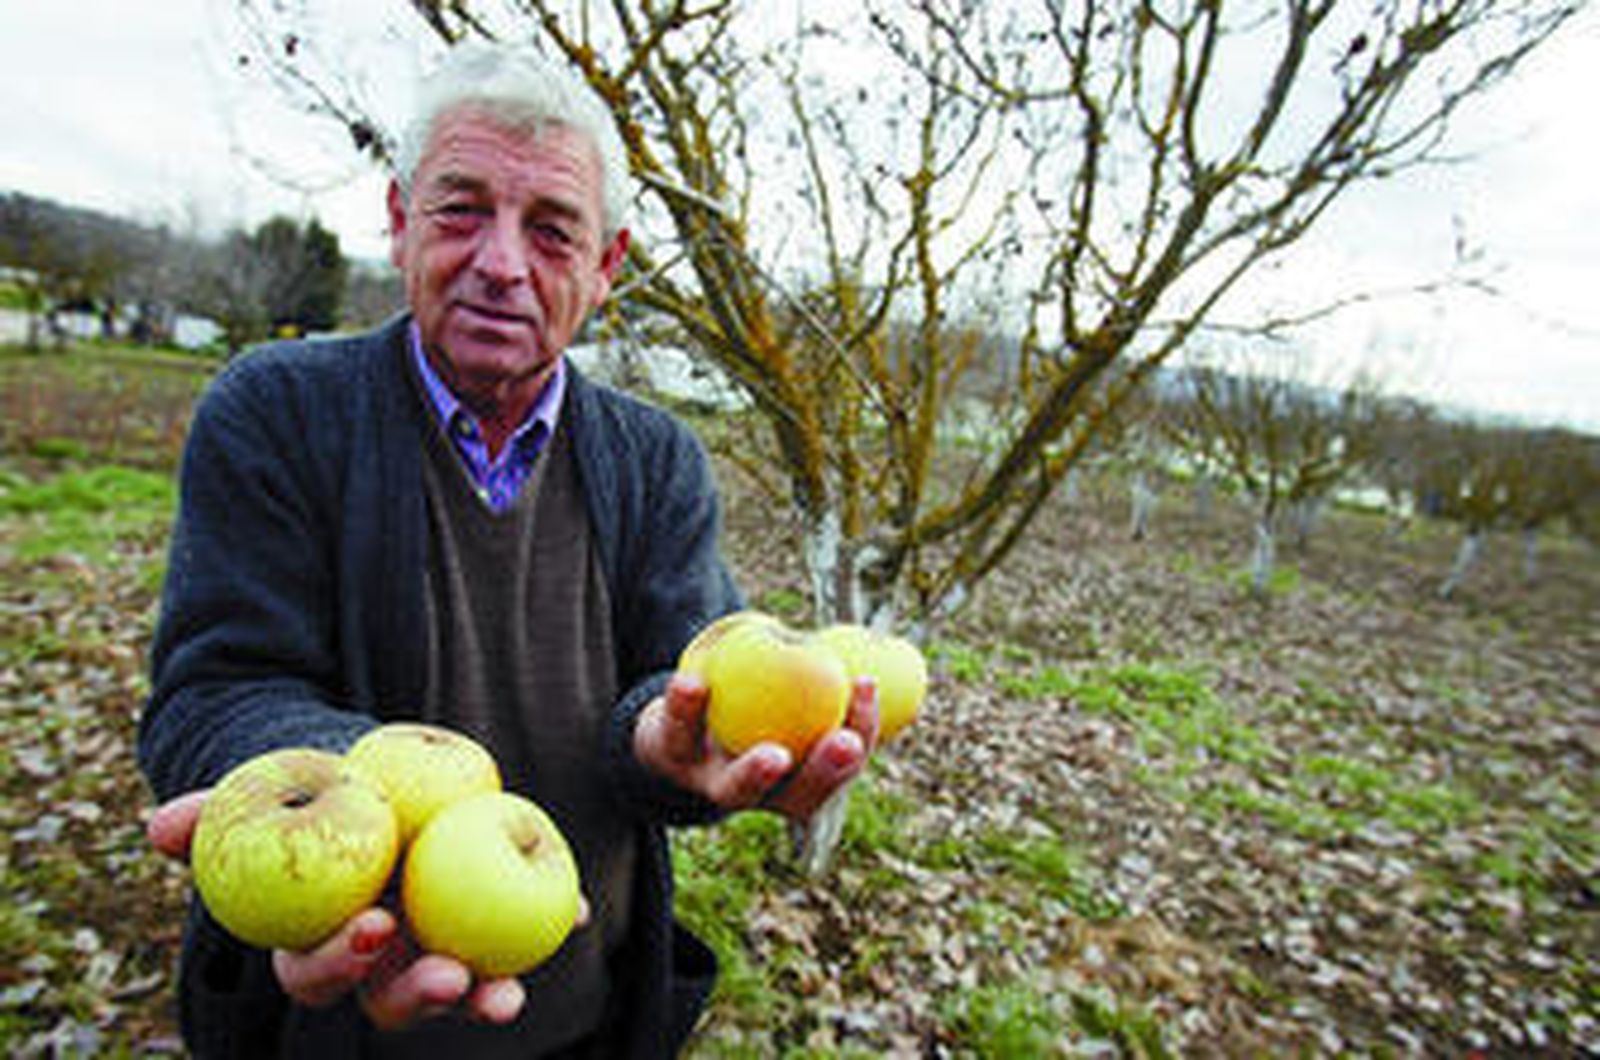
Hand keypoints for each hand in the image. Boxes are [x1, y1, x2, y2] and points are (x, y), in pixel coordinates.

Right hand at [145, 790, 530, 1029]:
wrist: (378, 775)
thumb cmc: (313, 789)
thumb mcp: (270, 789)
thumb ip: (219, 810)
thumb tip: (157, 826)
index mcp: (320, 942)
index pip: (316, 971)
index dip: (339, 961)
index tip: (373, 928)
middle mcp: (378, 963)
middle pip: (391, 1001)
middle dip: (417, 998)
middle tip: (448, 976)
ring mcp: (436, 953)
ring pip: (458, 990)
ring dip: (483, 996)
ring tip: (505, 994)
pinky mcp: (490, 929)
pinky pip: (520, 937)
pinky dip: (549, 926)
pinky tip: (579, 917)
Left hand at [634, 673, 878, 819]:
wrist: (671, 727)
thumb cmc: (746, 701)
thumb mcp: (785, 686)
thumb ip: (818, 667)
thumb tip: (870, 632)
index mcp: (799, 776)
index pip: (842, 762)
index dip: (864, 730)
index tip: (866, 683)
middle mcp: (762, 793)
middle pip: (799, 796)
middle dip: (827, 773)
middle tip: (844, 742)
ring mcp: (714, 784)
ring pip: (735, 789)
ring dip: (756, 772)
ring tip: (775, 755)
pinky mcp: (671, 761)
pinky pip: (679, 733)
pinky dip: (685, 707)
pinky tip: (693, 683)